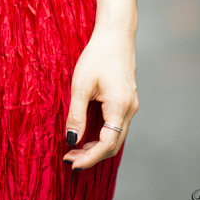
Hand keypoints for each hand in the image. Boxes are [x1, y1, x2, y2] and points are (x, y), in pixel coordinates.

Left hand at [62, 26, 138, 169]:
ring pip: (115, 137)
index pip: (106, 145)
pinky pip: (116, 127)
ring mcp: (130, 106)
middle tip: (69, 159)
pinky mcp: (127, 101)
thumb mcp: (81, 86)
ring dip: (96, 147)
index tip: (71, 163)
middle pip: (113, 145)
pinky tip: (86, 134)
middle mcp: (129, 110)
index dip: (89, 158)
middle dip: (91, 156)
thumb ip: (76, 115)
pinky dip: (101, 135)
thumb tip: (71, 140)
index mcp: (119, 107)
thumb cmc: (97, 57)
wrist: (115, 36)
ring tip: (73, 149)